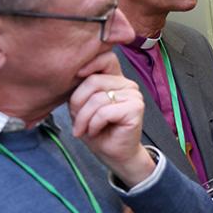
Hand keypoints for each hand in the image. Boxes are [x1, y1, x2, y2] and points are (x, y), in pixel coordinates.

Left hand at [69, 51, 152, 186]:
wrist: (113, 154)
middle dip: (78, 104)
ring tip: (84, 129)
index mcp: (115, 79)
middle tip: (77, 120)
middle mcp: (127, 84)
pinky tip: (95, 131)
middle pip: (93, 81)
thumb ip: (82, 87)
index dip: (89, 63)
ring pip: (97, 99)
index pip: (106, 58)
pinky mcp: (136, 108)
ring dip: (84, 118)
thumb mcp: (82, 105)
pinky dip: (94, 124)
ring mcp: (134, 95)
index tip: (76, 76)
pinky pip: (105, 112)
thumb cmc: (98, 130)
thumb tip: (77, 72)